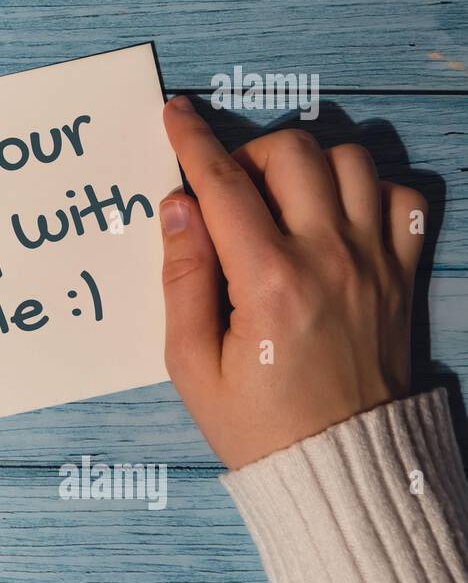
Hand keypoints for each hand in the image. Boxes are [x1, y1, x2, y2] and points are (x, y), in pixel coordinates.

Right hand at [158, 96, 425, 469]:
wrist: (339, 469)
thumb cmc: (256, 423)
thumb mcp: (191, 363)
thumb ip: (181, 278)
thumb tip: (177, 207)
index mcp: (269, 281)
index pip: (223, 184)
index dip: (193, 141)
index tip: (176, 113)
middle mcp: (329, 258)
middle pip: (294, 152)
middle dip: (250, 151)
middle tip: (227, 187)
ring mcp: (375, 263)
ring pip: (353, 162)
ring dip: (309, 163)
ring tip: (279, 197)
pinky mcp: (402, 276)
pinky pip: (406, 199)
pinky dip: (372, 189)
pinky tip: (336, 215)